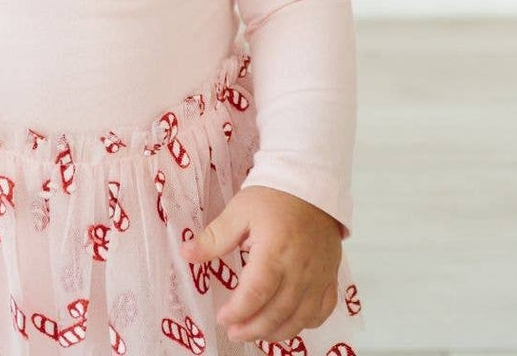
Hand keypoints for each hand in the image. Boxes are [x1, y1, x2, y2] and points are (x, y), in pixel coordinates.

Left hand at [180, 186, 341, 343]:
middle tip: (234, 333)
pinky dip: (306, 323)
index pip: (256, 294)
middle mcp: (300, 269)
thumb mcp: (238, 211)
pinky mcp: (330, 276)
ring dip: (277, 332)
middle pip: (277, 312)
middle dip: (253, 329)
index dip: (238, 312)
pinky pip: (322, 310)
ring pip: (301, 318)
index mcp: (275, 251)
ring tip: (256, 332)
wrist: (310, 184)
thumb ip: (214, 237)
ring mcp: (318, 275)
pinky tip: (289, 323)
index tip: (222, 318)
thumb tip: (186, 254)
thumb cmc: (272, 197)